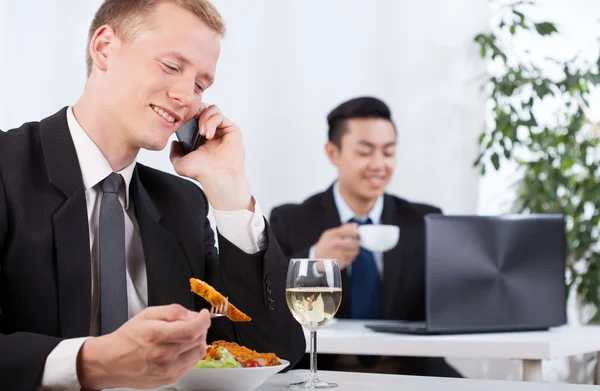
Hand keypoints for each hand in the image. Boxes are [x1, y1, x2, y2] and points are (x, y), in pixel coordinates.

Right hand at [78, 304, 210, 389]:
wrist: (112, 362)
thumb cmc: (127, 338)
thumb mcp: (148, 314)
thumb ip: (173, 311)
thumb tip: (192, 315)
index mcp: (157, 335)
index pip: (193, 329)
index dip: (204, 320)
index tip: (204, 315)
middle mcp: (163, 354)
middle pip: (198, 340)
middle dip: (200, 328)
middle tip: (193, 323)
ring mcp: (167, 369)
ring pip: (198, 353)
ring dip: (197, 341)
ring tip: (186, 336)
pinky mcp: (170, 378)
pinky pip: (191, 364)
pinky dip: (191, 353)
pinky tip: (180, 348)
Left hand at [170, 104, 251, 210]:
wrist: (216, 176)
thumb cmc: (202, 172)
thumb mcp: (180, 164)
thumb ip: (174, 153)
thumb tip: (174, 143)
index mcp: (200, 138)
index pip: (193, 117)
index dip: (187, 114)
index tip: (181, 118)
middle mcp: (211, 132)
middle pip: (203, 109)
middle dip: (195, 111)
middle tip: (191, 119)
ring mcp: (222, 130)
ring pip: (212, 109)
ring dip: (204, 118)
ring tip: (201, 133)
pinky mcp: (231, 129)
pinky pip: (220, 115)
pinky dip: (212, 121)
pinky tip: (208, 134)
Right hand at [314, 223, 359, 269]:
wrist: (316, 257)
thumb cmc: (325, 244)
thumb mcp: (330, 233)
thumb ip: (344, 228)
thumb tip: (356, 226)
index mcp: (333, 235)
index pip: (352, 232)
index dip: (356, 233)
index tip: (356, 234)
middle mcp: (336, 245)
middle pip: (355, 243)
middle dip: (356, 242)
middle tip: (352, 242)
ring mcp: (339, 255)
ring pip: (355, 251)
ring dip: (354, 249)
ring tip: (347, 248)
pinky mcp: (341, 263)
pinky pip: (352, 258)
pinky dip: (350, 256)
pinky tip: (344, 254)